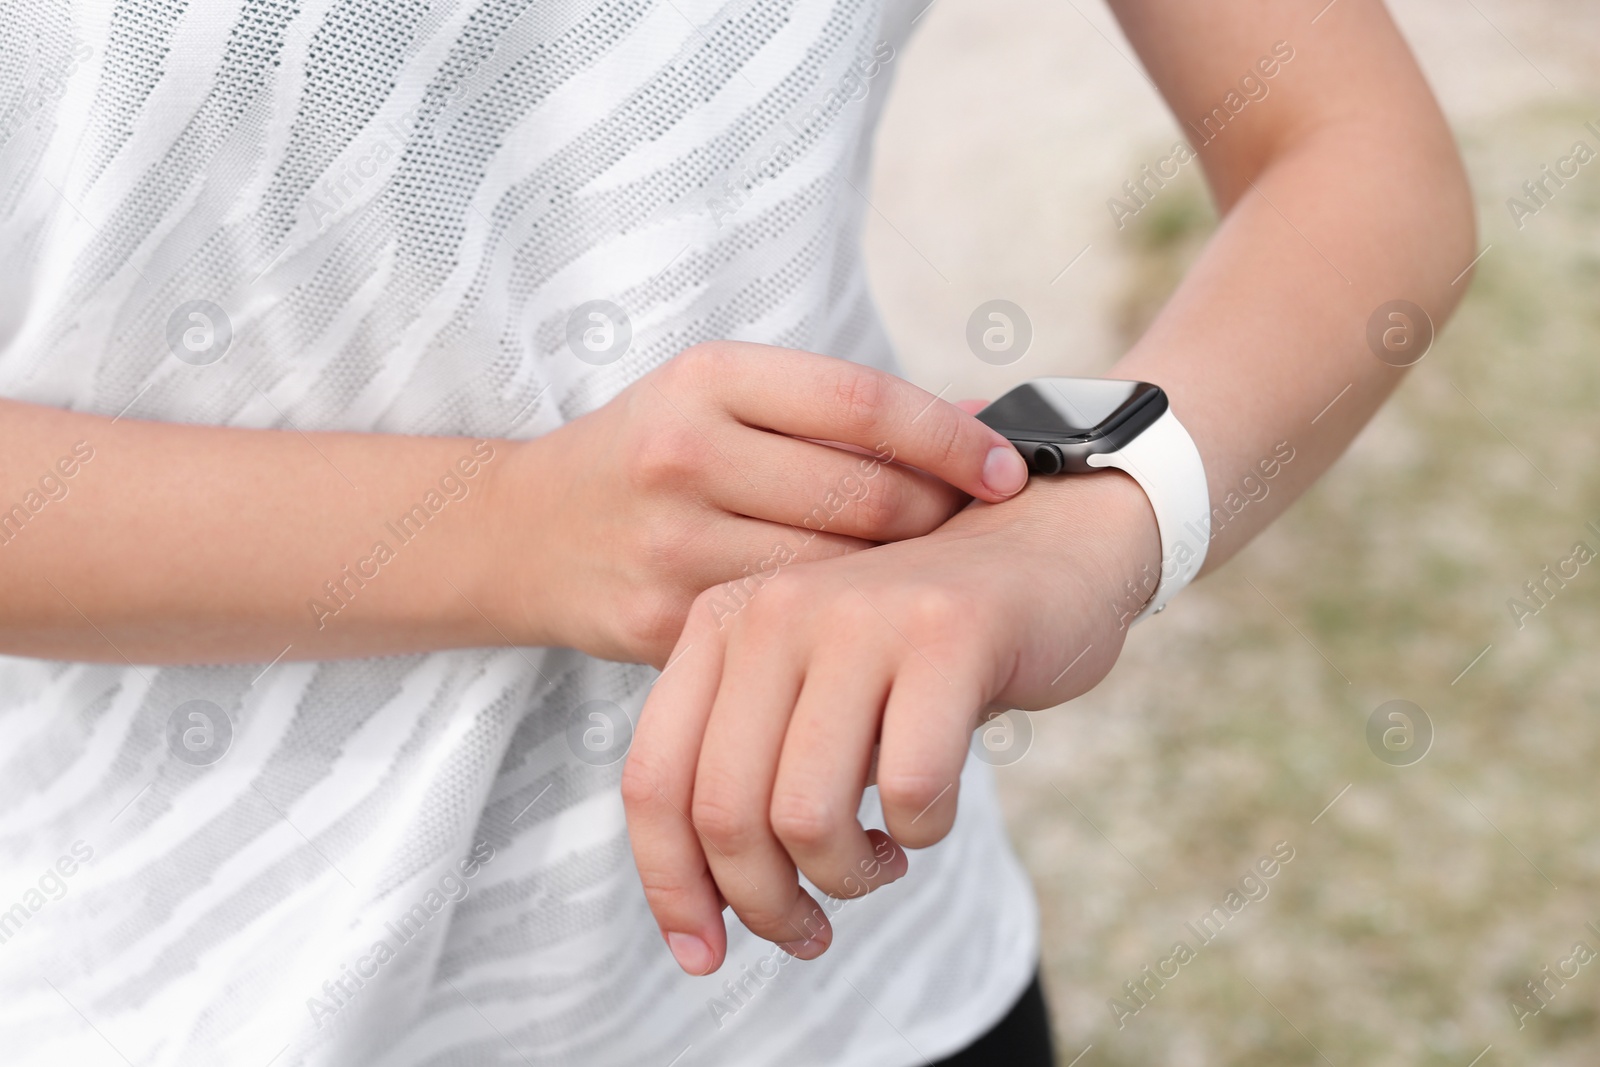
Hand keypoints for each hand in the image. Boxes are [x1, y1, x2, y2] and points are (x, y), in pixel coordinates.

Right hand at [487, 342, 1029, 665]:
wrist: (521, 533)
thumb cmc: (652, 454)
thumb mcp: (720, 395)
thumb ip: (838, 410)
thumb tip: (979, 421)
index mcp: (708, 379)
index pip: (863, 401)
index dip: (952, 438)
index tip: (1007, 467)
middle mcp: (685, 455)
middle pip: (864, 495)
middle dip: (940, 516)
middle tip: (971, 530)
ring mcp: (671, 546)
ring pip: (836, 574)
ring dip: (900, 581)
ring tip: (924, 577)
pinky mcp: (664, 626)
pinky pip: (788, 635)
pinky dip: (839, 631)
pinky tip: (864, 626)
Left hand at [620, 470, 1161, 973]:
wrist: (1040, 552)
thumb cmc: (914, 656)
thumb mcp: (807, 695)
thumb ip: (746, 771)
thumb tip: (701, 918)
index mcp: (721, 625)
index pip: (654, 779)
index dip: (670, 886)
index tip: (704, 955)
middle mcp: (774, 610)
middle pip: (722, 812)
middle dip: (766, 904)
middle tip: (811, 927)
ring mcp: (860, 615)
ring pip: (805, 815)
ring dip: (844, 877)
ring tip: (875, 863)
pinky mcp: (949, 631)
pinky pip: (912, 788)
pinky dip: (921, 832)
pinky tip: (928, 813)